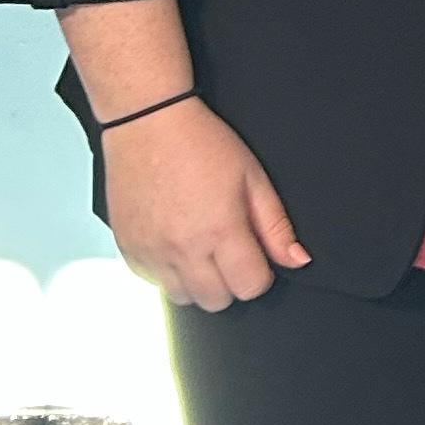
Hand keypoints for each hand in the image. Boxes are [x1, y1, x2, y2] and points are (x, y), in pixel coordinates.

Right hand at [103, 101, 309, 309]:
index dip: (259, 274)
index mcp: (220, 231)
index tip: (255, 256)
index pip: (250, 287)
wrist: (147, 123)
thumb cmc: (201, 143)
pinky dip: (166, 273)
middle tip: (229, 252)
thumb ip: (276, 226)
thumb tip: (297, 260)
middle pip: (216, 301)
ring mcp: (150, 250)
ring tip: (201, 248)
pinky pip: (151, 282)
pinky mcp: (126, 247)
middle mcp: (182, 248)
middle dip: (230, 283)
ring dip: (197, 282)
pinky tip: (175, 244)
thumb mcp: (254, 178)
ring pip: (182, 297)